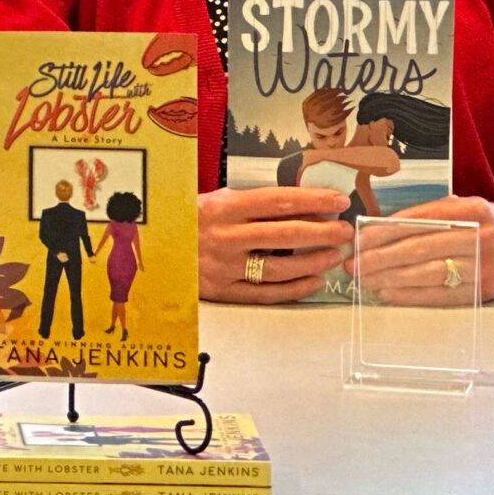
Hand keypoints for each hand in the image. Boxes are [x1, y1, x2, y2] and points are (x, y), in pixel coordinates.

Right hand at [198, 184, 351, 302]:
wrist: (150, 249)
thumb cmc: (184, 222)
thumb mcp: (212, 201)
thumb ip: (249, 203)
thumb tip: (299, 205)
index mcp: (221, 208)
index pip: (277, 202)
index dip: (312, 201)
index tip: (337, 201)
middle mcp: (223, 237)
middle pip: (284, 235)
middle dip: (321, 232)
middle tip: (344, 230)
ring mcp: (223, 267)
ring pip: (279, 267)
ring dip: (313, 262)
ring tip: (334, 254)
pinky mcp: (222, 291)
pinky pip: (266, 293)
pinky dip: (294, 289)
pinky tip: (313, 281)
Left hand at [350, 195, 493, 302]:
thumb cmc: (488, 225)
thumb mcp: (464, 208)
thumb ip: (427, 215)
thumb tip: (376, 229)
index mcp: (470, 210)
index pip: (418, 220)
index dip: (383, 231)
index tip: (356, 239)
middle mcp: (481, 236)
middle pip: (420, 248)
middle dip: (380, 257)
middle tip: (352, 264)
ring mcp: (487, 264)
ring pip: (429, 273)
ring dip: (391, 278)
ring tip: (364, 280)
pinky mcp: (488, 289)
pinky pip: (443, 295)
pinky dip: (412, 296)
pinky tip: (389, 294)